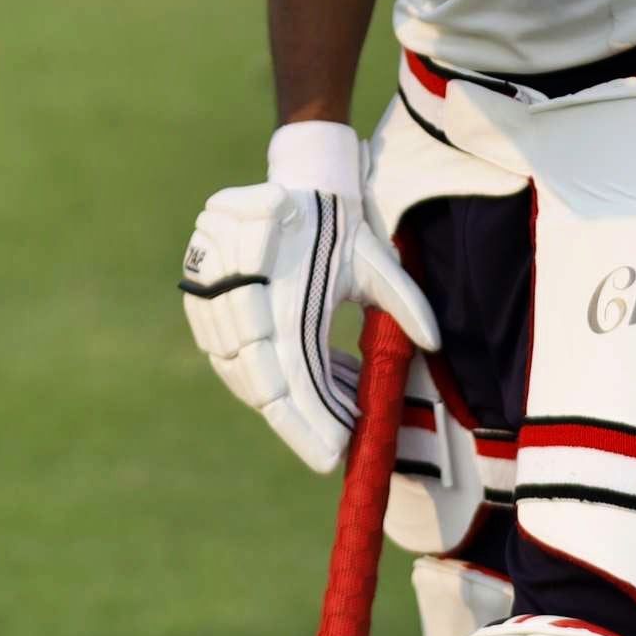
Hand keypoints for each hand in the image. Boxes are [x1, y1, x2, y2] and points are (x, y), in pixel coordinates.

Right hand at [181, 122, 438, 473]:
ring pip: (238, 374)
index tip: (331, 454)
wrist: (295, 181)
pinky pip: (224, 356)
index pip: (290, 376)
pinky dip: (259, 379)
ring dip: (281, 401)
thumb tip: (435, 343)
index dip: (308, 421)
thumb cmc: (339, 227)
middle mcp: (243, 298)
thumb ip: (405, 301)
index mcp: (285, 292)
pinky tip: (300, 386)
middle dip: (296, 423)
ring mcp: (213, 297)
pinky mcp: (201, 297)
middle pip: (261, 384)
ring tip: (328, 413)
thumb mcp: (376, 262)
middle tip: (330, 449)